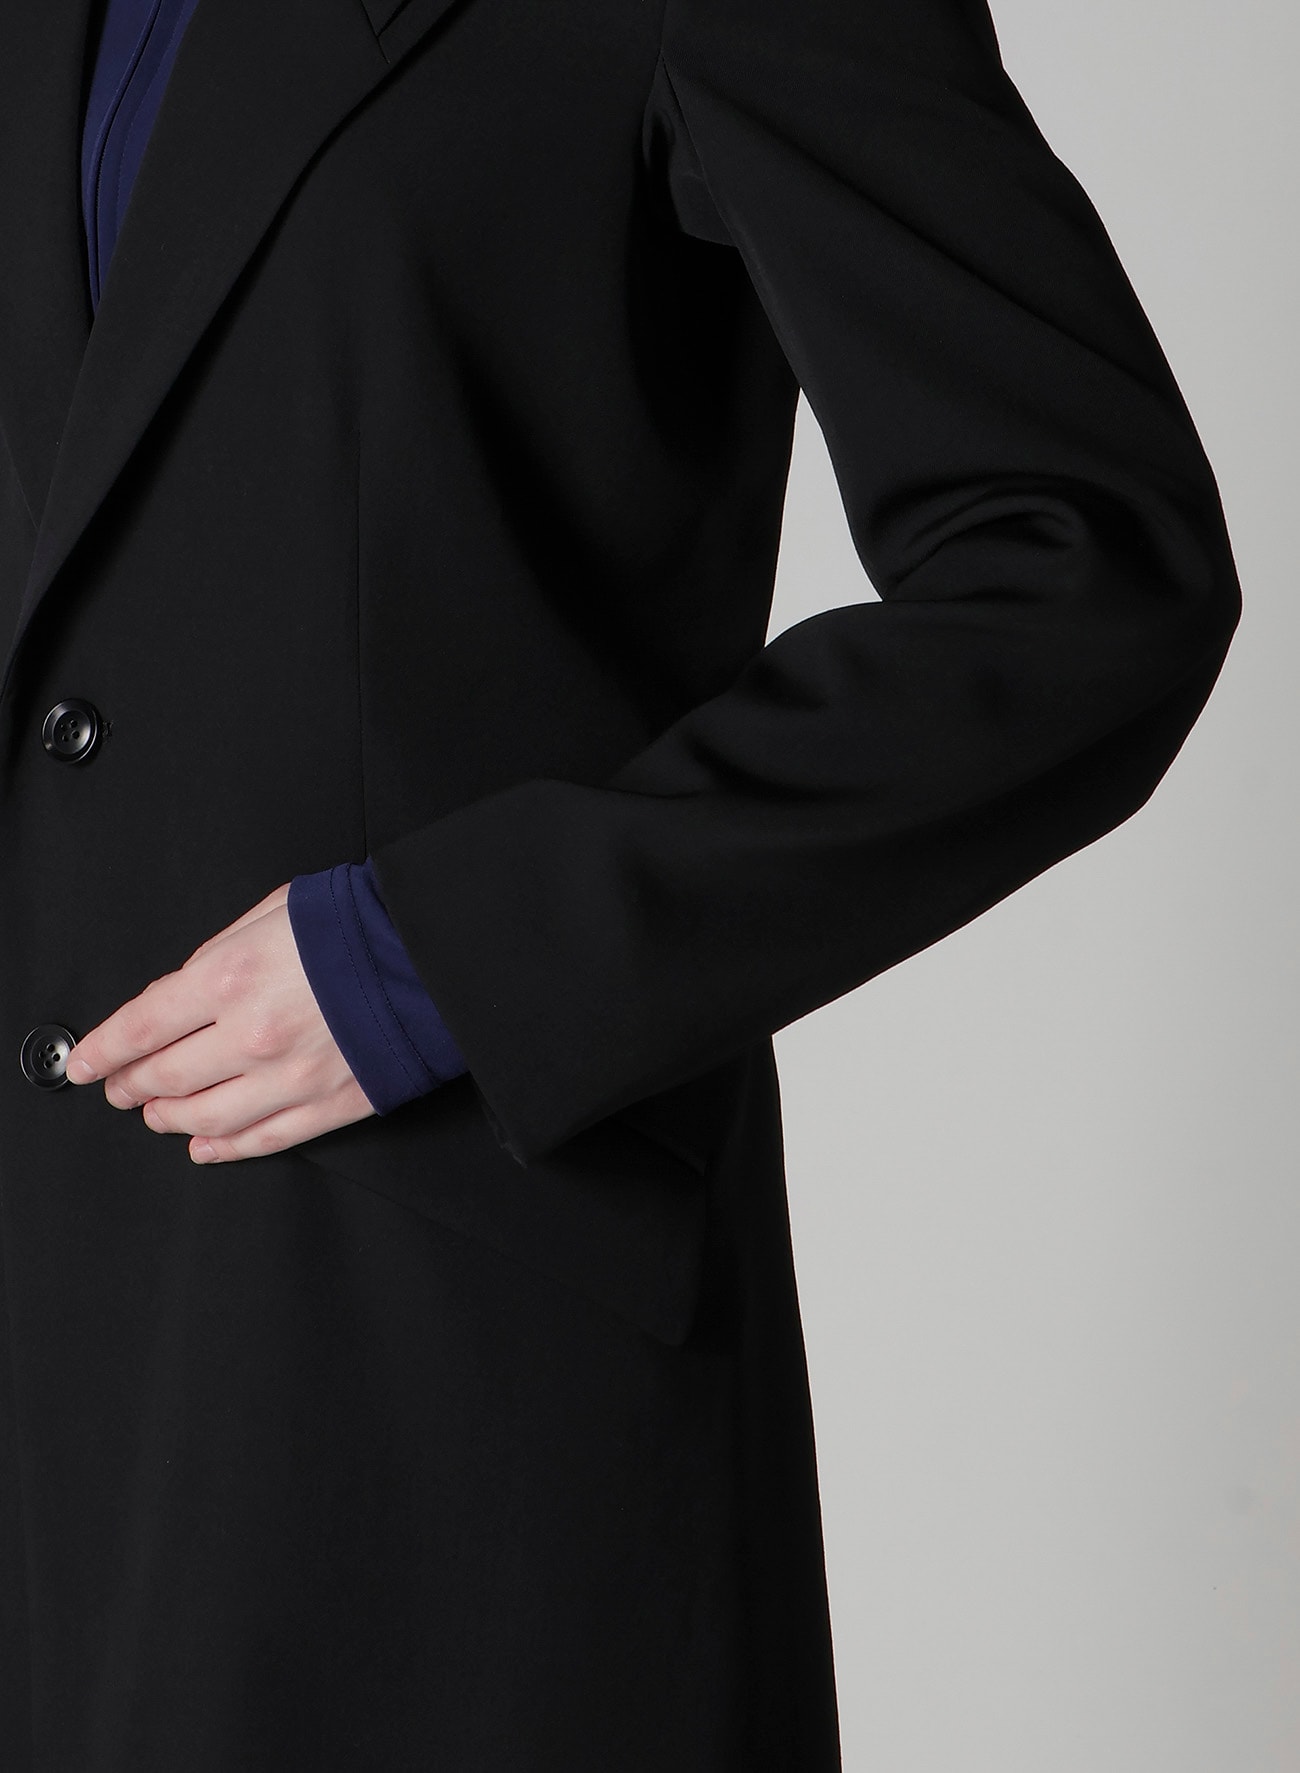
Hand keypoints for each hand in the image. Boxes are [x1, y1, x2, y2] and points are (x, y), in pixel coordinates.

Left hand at [63, 881, 375, 1163]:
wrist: (436, 957)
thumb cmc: (360, 926)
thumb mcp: (274, 910)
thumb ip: (221, 952)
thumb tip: (184, 989)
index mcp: (230, 979)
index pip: (141, 1027)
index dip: (104, 1050)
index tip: (86, 1063)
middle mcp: (251, 1036)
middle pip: (165, 1076)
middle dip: (131, 1083)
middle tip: (119, 1086)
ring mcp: (288, 1079)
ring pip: (205, 1117)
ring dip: (168, 1118)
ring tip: (155, 1114)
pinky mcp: (325, 1107)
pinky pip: (261, 1139)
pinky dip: (224, 1147)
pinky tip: (205, 1145)